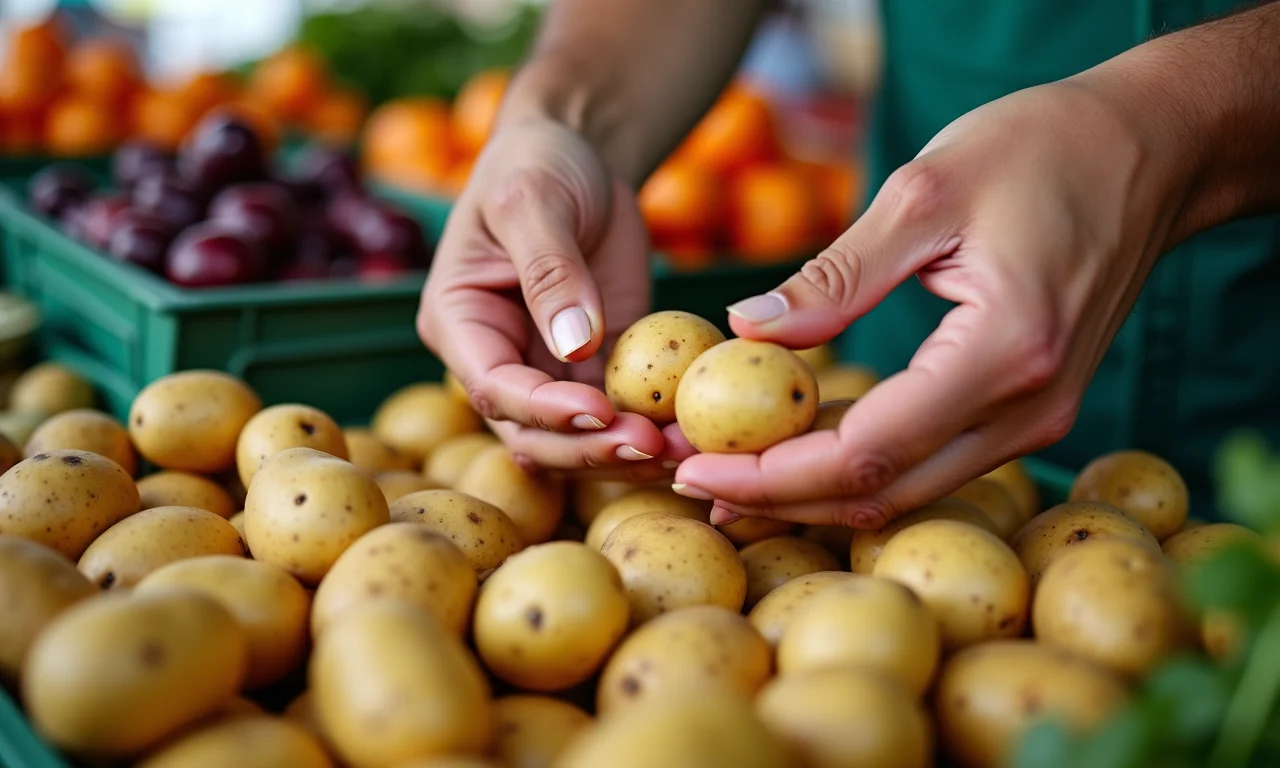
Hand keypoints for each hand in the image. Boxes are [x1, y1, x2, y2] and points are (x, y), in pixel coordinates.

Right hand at [417, 118, 672, 477]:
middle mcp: (497, 360)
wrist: (579, 153)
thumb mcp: (535, 201)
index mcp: (460, 324)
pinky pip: (620, 414)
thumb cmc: (539, 164)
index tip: (600, 411)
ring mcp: (548, 372)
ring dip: (626, 453)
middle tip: (651, 446)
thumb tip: (576, 344)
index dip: (544, 410)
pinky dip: (654, 428)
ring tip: (685, 450)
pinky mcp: (598, 370)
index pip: (493, 386)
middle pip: (532, 434)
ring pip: (577, 440)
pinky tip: (693, 432)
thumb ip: (550, 270)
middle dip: (588, 448)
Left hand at [672, 80, 1183, 527]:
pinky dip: (859, 469)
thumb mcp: (926, 190)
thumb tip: (746, 328)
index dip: (772, 475)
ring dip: (813, 493)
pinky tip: (799, 457)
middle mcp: (1029, 407)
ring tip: (726, 480)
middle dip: (777, 498)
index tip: (693, 467)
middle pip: (884, 493)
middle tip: (688, 479)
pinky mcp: (1031, 411)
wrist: (1150, 152)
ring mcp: (1038, 418)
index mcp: (1005, 351)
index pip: (868, 451)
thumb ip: (836, 275)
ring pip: (908, 492)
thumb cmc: (1044, 149)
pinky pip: (932, 464)